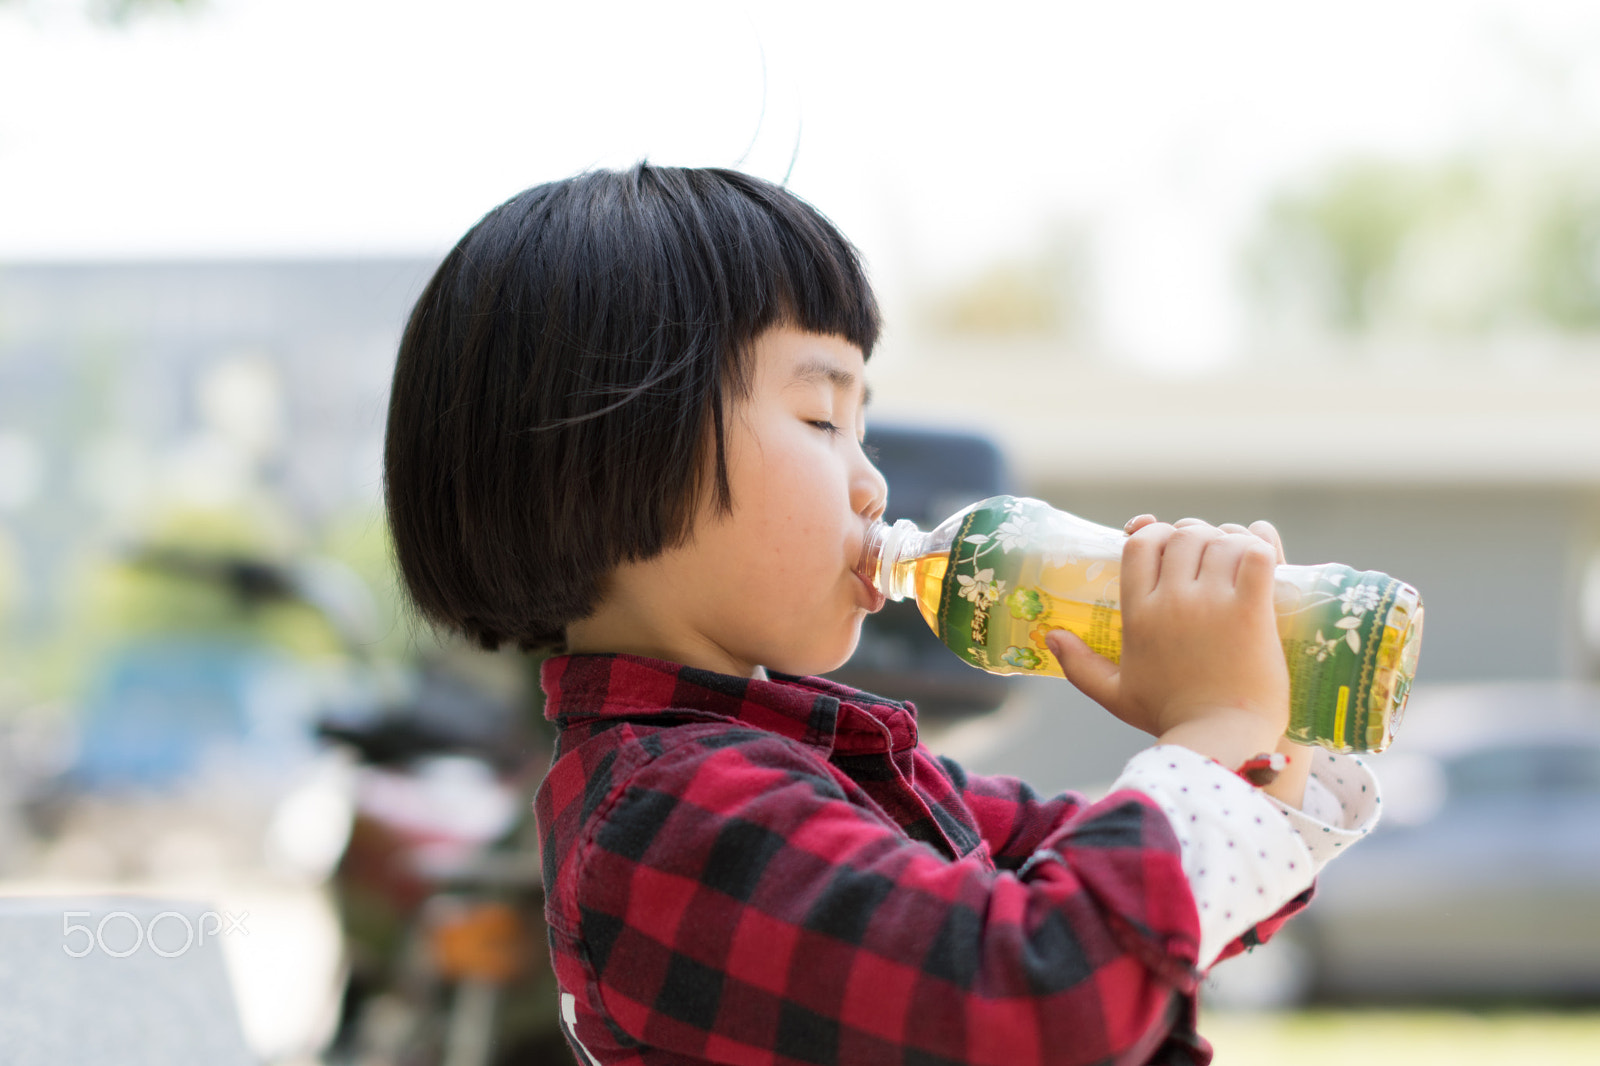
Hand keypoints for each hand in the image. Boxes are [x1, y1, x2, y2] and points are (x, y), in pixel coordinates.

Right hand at [1046, 515, 1290, 769]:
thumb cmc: (1170, 718)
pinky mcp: (1252, 612)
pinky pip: (1256, 556)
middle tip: (1210, 549)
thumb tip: (1051, 637)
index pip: (1140, 544)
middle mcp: (1171, 601)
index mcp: (1138, 614)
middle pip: (1182, 536)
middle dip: (1197, 533)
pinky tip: (1260, 556)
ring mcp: (1212, 604)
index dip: (1155, 532)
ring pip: (1221, 540)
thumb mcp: (1115, 693)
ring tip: (1238, 554)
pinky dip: (1260, 546)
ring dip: (1231, 540)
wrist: (1221, 740)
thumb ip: (1079, 665)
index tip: (1168, 542)